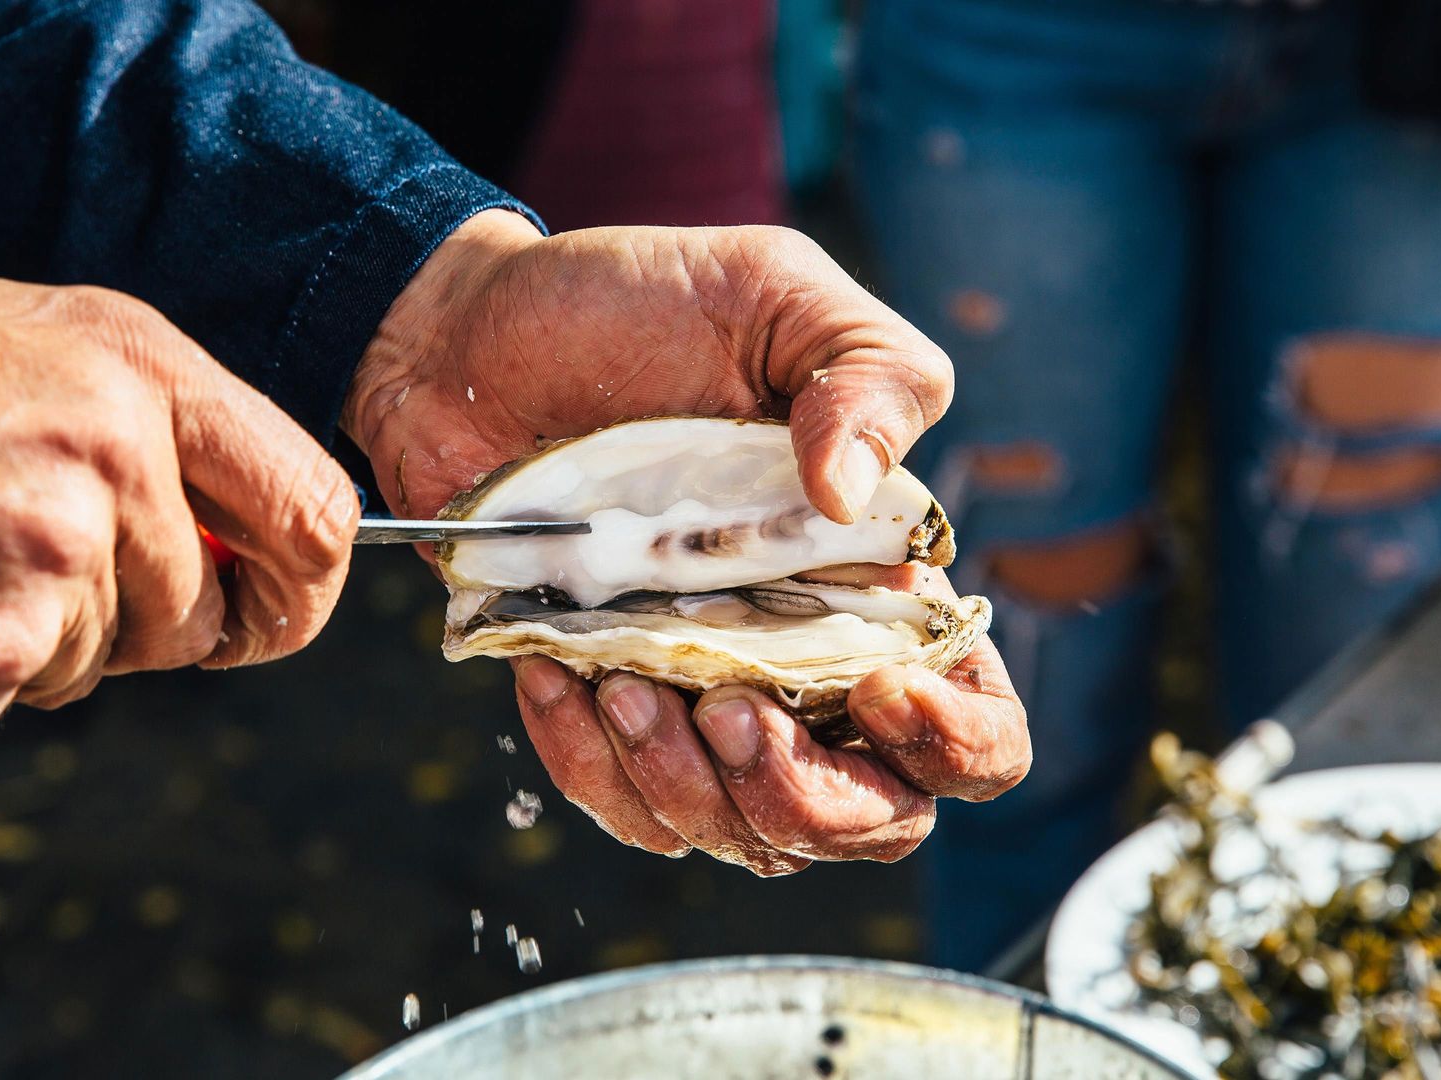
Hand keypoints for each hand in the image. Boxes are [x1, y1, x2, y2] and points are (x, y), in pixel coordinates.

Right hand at [0, 271, 356, 735]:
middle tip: (38, 592)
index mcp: (134, 358)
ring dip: (27, 644)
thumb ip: (131, 418)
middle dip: (149, 630)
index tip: (266, 613)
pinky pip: (12, 699)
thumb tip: (227, 522)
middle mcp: (115, 450)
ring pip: (103, 662)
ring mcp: (54, 554)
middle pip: (212, 612)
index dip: (301, 585)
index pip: (314, 505)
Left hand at [343, 212, 1028, 871]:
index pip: (973, 720)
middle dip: (808, 800)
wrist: (467, 334)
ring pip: (739, 833)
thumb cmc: (633, 307)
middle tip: (729, 712)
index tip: (877, 689)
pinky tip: (551, 670)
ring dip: (686, 785)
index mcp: (873, 576)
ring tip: (621, 679)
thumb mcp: (775, 291)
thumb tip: (851, 499)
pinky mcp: (599, 706)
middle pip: (866, 817)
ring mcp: (698, 694)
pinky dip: (588, 761)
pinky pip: (620, 800)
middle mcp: (800, 657)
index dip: (954, 741)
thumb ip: (868, 373)